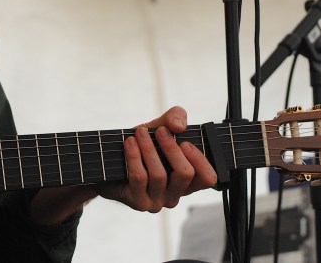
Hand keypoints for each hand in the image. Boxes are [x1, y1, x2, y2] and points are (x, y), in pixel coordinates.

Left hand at [95, 106, 216, 211]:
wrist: (111, 161)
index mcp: (187, 180)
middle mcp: (176, 194)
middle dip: (171, 148)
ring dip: (149, 149)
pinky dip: (134, 156)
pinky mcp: (139, 202)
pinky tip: (129, 143)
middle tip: (159, 131)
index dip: (199, 159)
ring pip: (160, 176)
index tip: (184, 141)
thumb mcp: (162, 126)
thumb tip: (178, 126)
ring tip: (139, 133)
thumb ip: (176, 118)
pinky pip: (140, 178)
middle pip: (185, 174)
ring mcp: (158, 201)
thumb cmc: (144, 145)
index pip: (208, 178)